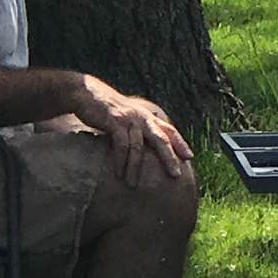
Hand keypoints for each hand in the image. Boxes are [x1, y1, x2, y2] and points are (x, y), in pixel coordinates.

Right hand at [74, 76, 192, 186]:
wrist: (87, 93)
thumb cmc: (107, 110)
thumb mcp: (128, 118)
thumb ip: (139, 130)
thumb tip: (147, 148)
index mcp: (148, 117)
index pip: (169, 130)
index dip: (181, 143)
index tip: (190, 157)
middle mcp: (142, 117)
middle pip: (161, 139)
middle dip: (169, 158)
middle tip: (176, 175)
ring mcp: (129, 119)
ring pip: (138, 147)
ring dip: (135, 168)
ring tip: (133, 185)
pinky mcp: (114, 121)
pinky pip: (121, 144)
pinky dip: (120, 160)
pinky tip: (118, 173)